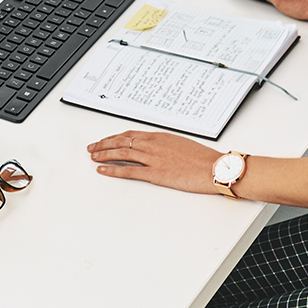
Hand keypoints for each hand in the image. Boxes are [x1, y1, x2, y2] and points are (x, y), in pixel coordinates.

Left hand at [87, 130, 221, 194]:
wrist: (214, 168)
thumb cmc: (202, 158)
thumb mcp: (180, 144)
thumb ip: (164, 145)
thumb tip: (154, 147)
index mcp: (159, 136)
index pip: (129, 134)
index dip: (113, 137)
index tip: (104, 140)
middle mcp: (153, 144)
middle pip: (121, 141)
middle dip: (104, 144)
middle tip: (92, 147)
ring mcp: (153, 158)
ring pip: (121, 153)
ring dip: (104, 154)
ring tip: (93, 156)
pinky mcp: (156, 173)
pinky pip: (129, 170)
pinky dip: (113, 169)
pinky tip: (103, 170)